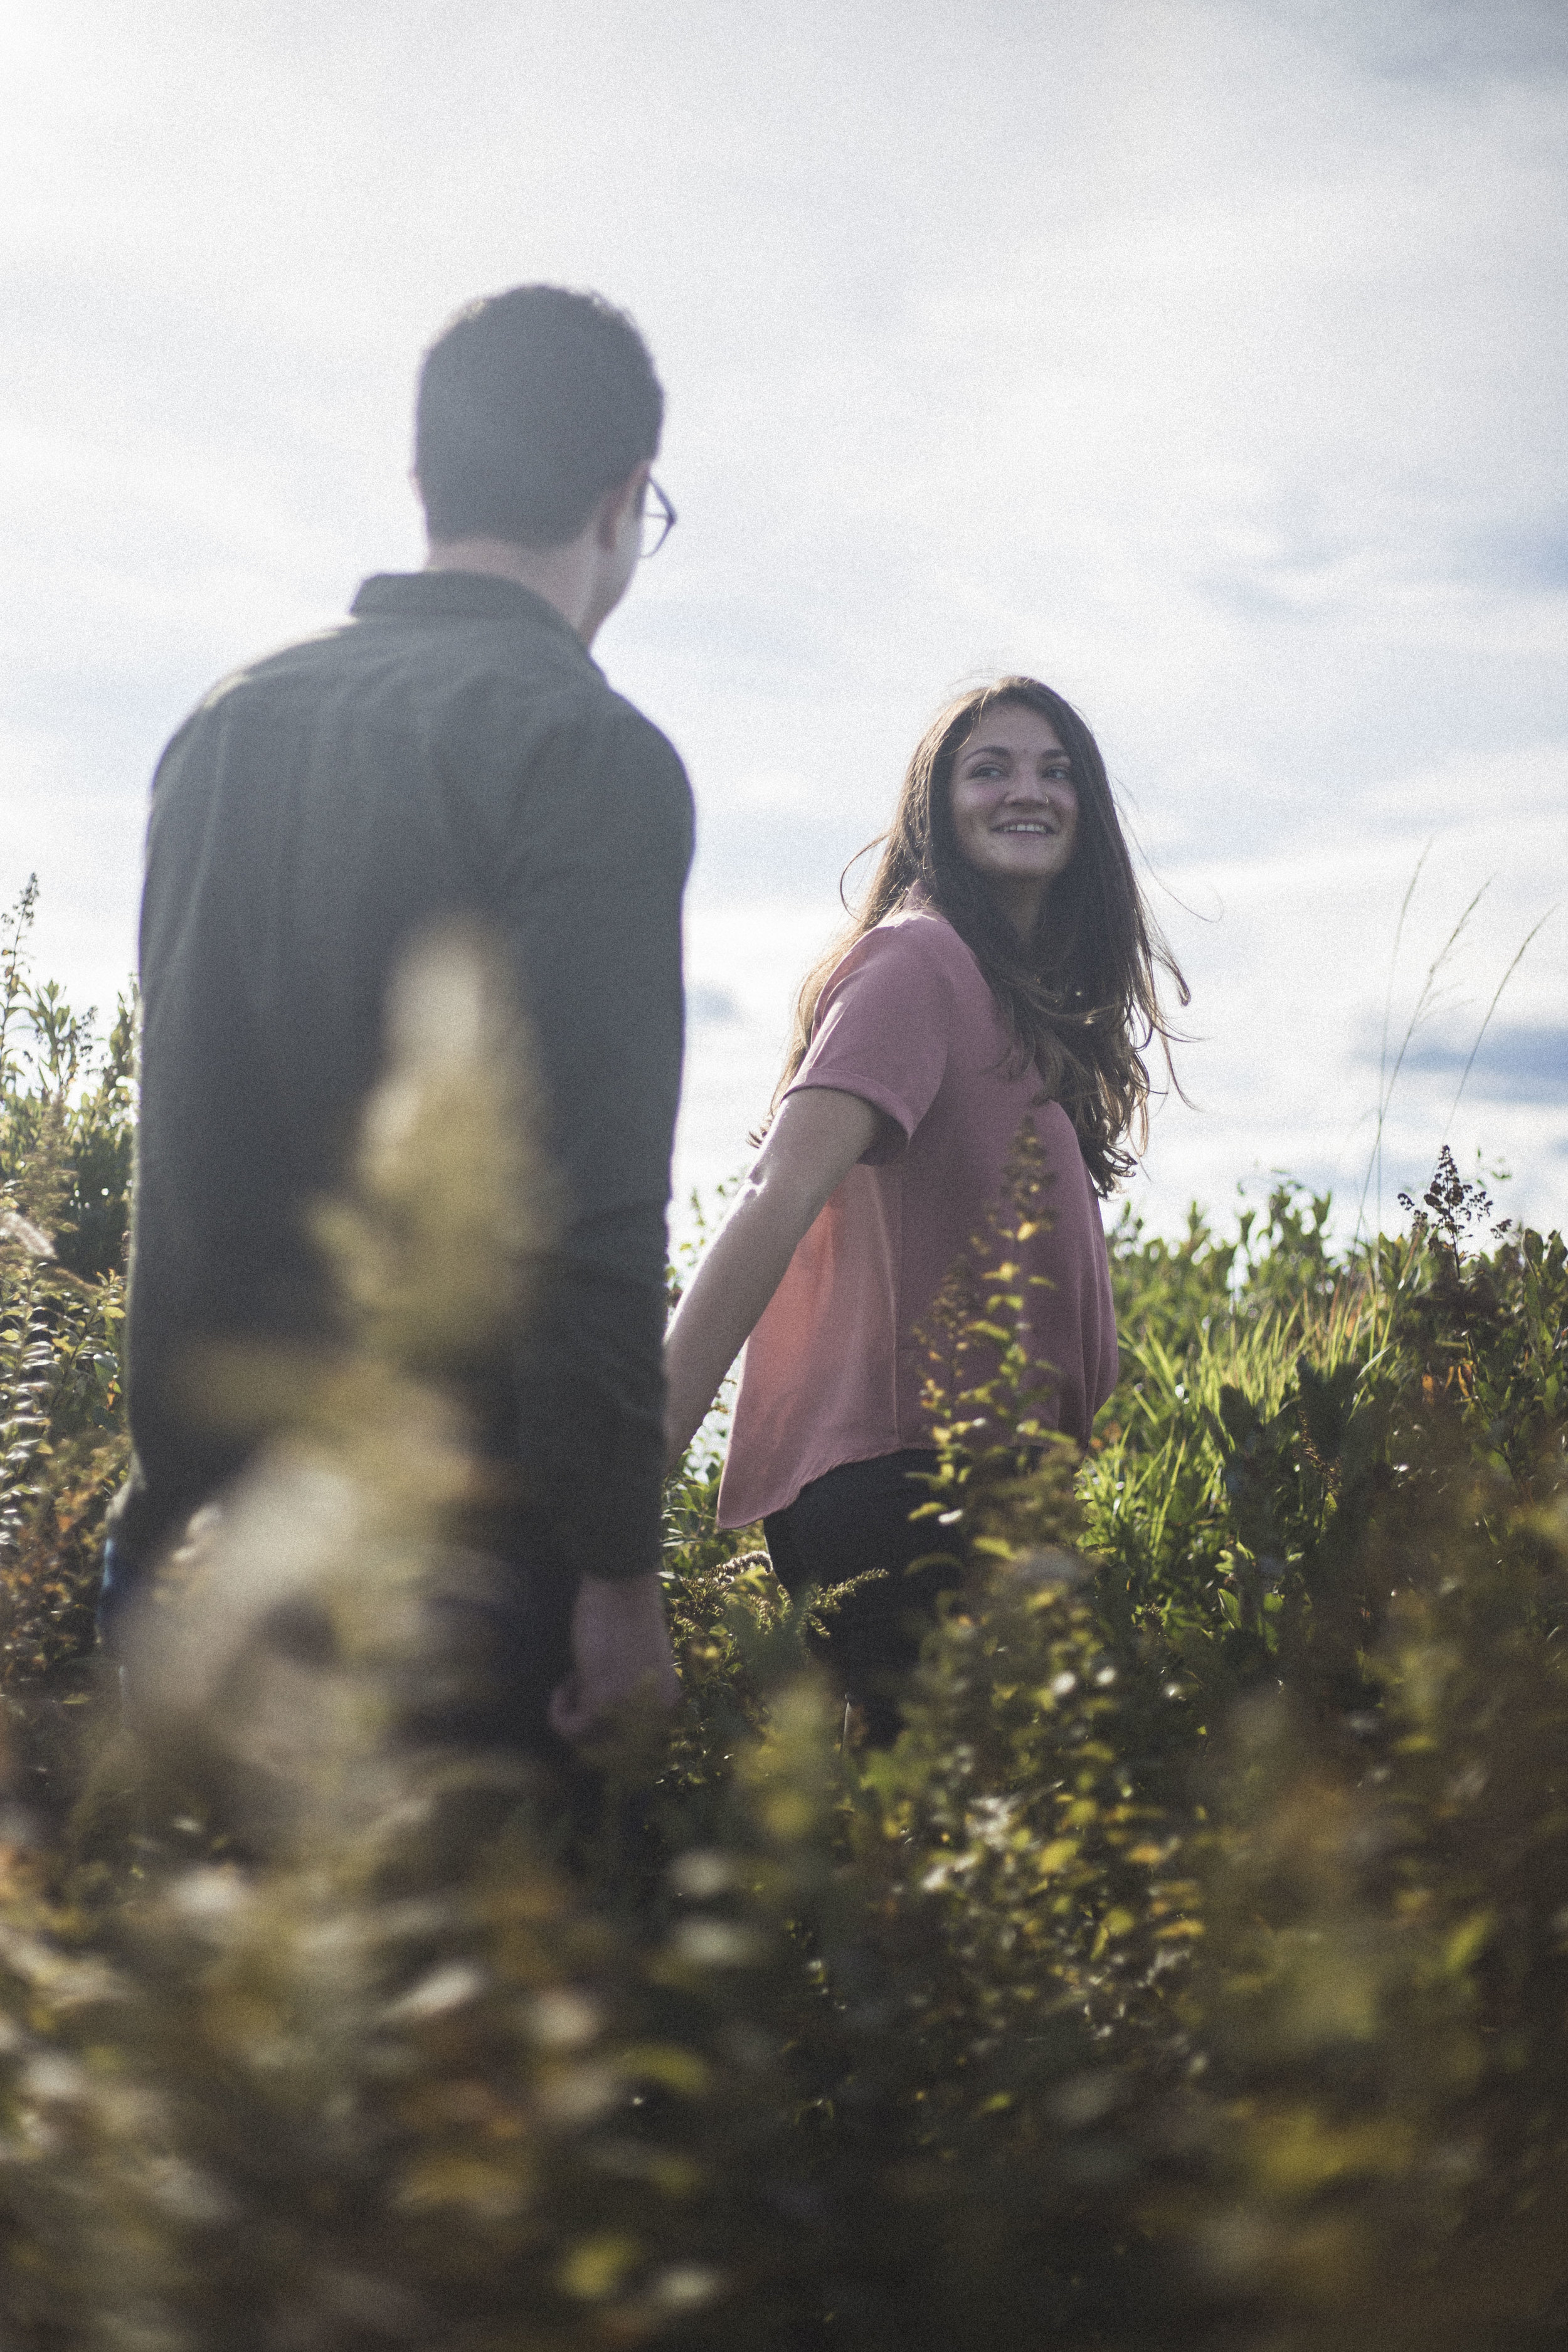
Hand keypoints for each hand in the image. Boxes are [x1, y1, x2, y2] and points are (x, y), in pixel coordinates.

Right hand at [547, 1572, 680, 1745]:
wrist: (621, 1582)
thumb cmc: (626, 1613)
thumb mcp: (635, 1662)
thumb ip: (628, 1693)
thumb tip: (598, 1723)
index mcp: (666, 1703)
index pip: (637, 1748)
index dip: (607, 1733)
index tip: (592, 1704)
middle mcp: (654, 1713)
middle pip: (611, 1752)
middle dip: (588, 1729)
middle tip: (579, 1694)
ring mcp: (630, 1709)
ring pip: (589, 1744)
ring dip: (572, 1717)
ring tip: (573, 1681)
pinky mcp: (602, 1699)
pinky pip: (572, 1729)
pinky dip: (560, 1712)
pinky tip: (565, 1682)